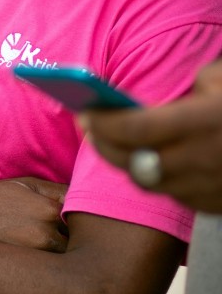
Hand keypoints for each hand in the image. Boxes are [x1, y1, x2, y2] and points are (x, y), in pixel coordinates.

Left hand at [81, 60, 221, 212]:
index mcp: (203, 123)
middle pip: (134, 161)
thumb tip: (156, 101)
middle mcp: (203, 161)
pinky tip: (145, 158)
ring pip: (150, 182)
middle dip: (104, 144)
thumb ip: (190, 87)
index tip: (85, 112)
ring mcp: (211, 189)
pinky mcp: (218, 206)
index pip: (136, 129)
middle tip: (88, 125)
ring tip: (109, 141)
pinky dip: (154, 176)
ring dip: (125, 162)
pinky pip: (173, 194)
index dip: (104, 122)